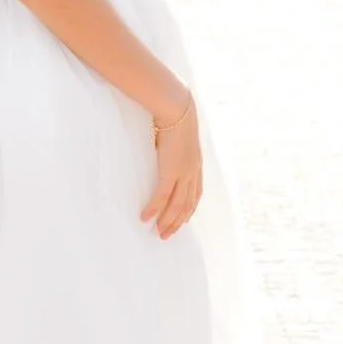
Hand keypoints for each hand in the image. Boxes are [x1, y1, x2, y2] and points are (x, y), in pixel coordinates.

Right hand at [141, 90, 202, 240]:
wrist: (176, 108)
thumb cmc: (174, 116)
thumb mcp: (178, 134)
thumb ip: (173, 145)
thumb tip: (160, 146)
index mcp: (196, 164)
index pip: (195, 193)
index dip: (190, 208)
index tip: (184, 220)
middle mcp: (192, 172)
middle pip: (188, 204)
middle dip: (178, 221)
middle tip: (167, 234)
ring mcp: (183, 173)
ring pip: (177, 205)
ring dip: (167, 221)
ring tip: (159, 233)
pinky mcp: (170, 171)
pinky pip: (162, 196)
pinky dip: (154, 209)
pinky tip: (146, 218)